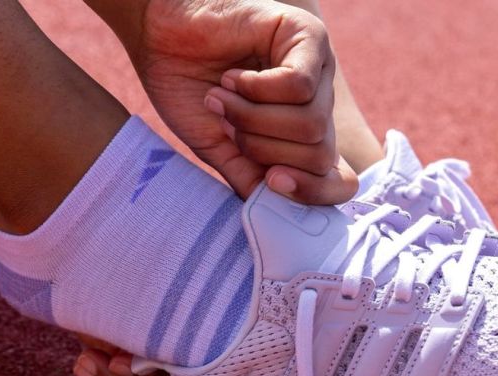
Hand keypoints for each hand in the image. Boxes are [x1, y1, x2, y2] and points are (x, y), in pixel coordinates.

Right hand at [95, 0, 357, 203]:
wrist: (158, 36)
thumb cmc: (186, 87)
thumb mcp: (217, 148)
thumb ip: (249, 178)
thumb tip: (279, 217)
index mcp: (300, 135)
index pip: (340, 180)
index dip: (311, 192)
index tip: (271, 182)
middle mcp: (317, 103)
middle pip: (320, 155)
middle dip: (264, 148)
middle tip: (229, 123)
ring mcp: (318, 69)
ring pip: (310, 123)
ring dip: (254, 117)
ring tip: (224, 96)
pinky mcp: (308, 37)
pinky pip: (300, 86)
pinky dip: (258, 89)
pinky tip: (234, 75)